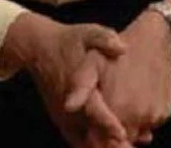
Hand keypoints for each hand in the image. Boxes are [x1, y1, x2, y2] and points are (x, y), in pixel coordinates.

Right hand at [0, 12, 128, 145]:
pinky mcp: (65, 123)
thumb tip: (123, 47)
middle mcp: (69, 109)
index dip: (108, 123)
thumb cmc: (68, 41)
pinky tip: (115, 143)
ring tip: (127, 147)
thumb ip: (104, 38)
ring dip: (104, 145)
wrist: (41, 49)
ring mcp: (66, 119)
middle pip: (92, 135)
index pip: (93, 110)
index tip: (122, 133)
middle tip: (129, 147)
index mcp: (76, 87)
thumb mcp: (86, 33)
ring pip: (86, 143)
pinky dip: (97, 145)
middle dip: (110, 142)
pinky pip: (81, 142)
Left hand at [66, 10, 170, 145]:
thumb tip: (68, 107)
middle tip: (108, 107)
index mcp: (117, 107)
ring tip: (120, 100)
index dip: (94, 137)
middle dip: (109, 134)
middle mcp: (138, 117)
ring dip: (127, 125)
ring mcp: (153, 117)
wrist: (156, 39)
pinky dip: (140, 118)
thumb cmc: (120, 50)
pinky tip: (134, 98)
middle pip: (119, 141)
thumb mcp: (94, 61)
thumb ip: (81, 86)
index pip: (102, 140)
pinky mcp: (164, 113)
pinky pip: (149, 124)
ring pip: (135, 133)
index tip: (90, 129)